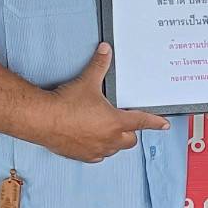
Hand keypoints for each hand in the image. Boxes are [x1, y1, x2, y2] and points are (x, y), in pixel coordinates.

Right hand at [41, 44, 170, 162]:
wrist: (42, 120)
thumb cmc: (66, 104)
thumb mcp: (87, 81)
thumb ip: (99, 65)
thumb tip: (106, 50)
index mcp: (115, 122)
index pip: (142, 122)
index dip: (155, 122)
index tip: (164, 125)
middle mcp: (109, 139)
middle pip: (130, 140)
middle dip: (130, 132)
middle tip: (124, 123)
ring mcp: (96, 149)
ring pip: (114, 149)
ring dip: (114, 141)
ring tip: (105, 130)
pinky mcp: (82, 156)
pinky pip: (97, 156)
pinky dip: (98, 149)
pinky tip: (91, 140)